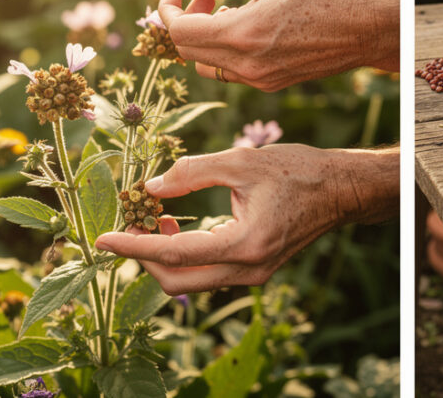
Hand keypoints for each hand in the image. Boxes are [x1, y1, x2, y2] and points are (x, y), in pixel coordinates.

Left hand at [93, 144, 398, 291]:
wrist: (340, 189)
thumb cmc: (297, 170)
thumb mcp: (241, 161)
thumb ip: (192, 172)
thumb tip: (149, 187)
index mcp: (245, 244)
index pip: (174, 253)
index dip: (133, 245)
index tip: (102, 237)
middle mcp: (248, 269)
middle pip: (176, 281)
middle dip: (143, 256)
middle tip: (128, 224)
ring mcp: (252, 275)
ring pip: (190, 281)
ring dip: (163, 256)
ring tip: (153, 218)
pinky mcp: (254, 270)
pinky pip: (207, 273)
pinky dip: (183, 255)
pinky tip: (175, 224)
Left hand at [157, 0, 398, 90]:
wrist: (367, 28)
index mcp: (244, 34)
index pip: (180, 32)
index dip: (167, 10)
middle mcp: (247, 65)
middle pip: (188, 51)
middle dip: (184, 20)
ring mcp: (259, 80)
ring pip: (207, 65)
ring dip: (203, 37)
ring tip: (223, 8)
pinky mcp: (271, 84)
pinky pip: (231, 71)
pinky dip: (224, 48)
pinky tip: (245, 22)